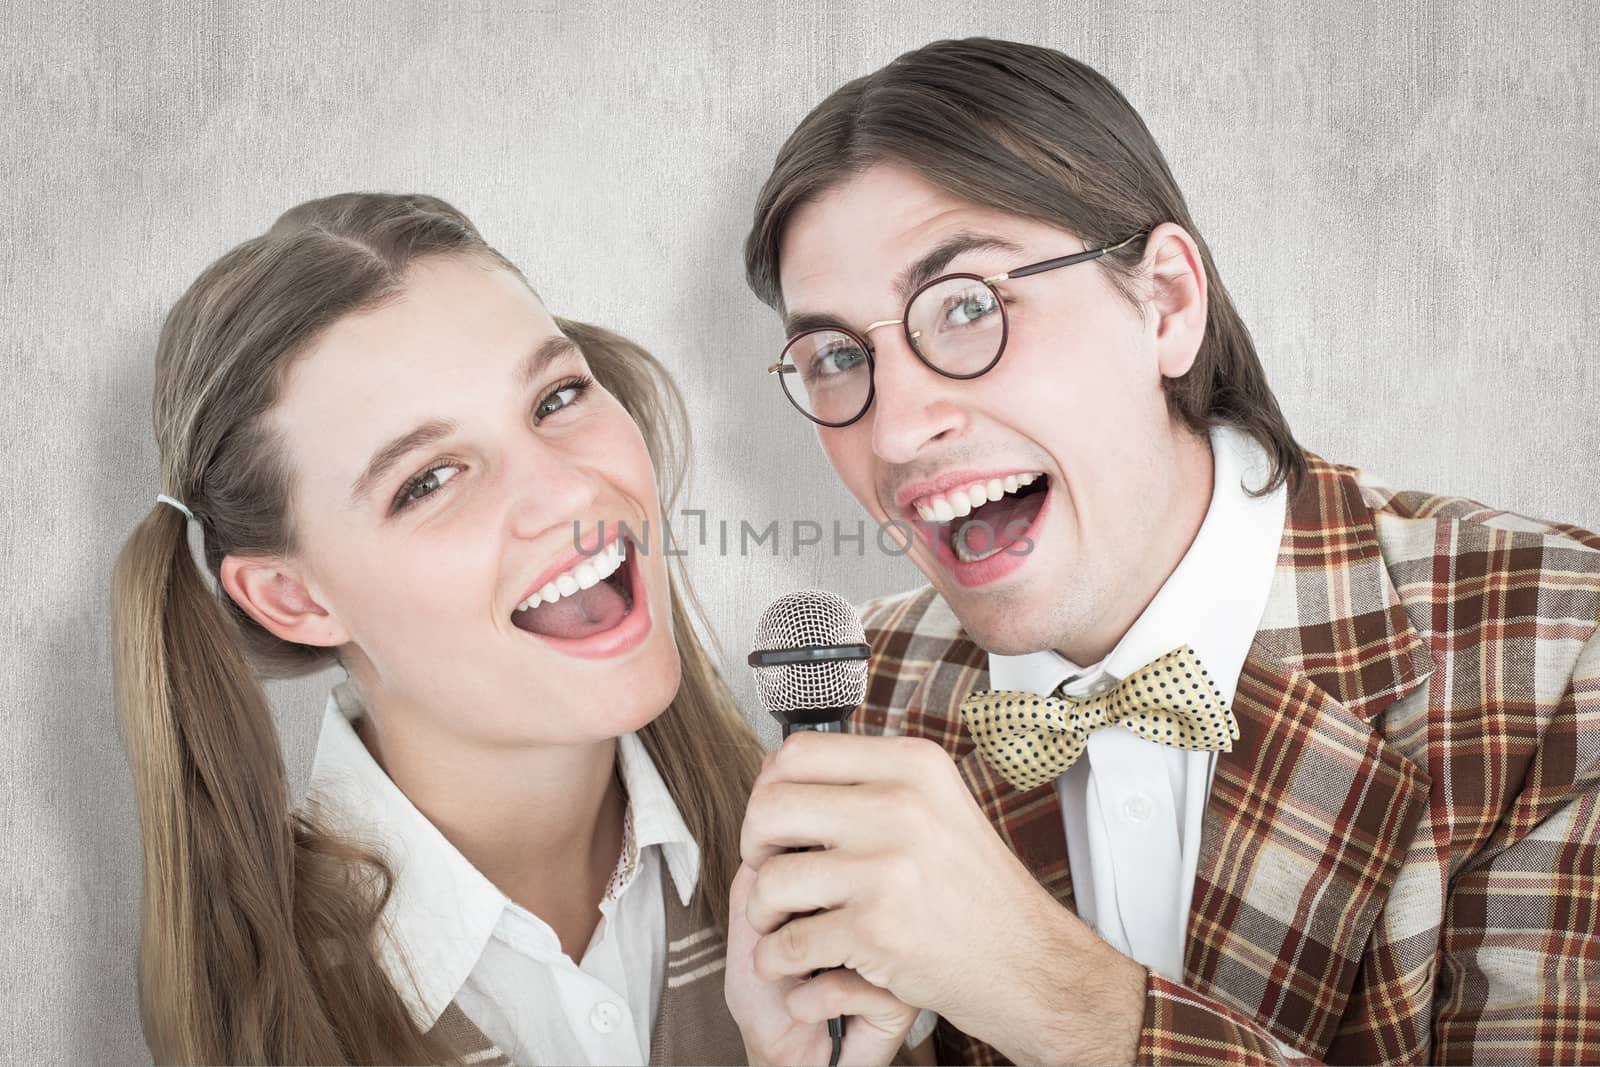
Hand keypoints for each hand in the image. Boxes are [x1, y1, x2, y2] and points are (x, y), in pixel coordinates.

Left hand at [739, 733, 1144, 1064]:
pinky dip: (778, 959)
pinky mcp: (875, 929)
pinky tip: (798, 960)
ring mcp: (886, 868)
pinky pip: (787, 942)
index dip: (768, 787)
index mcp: (913, 765)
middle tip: (768, 869)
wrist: (1027, 962)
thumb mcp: (936, 806)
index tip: (775, 819)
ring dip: (762, 911)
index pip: (798, 751)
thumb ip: (869, 782)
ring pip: (769, 878)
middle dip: (753, 845)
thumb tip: (778, 767)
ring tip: (781, 922)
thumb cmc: (974, 891)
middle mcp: (900, 806)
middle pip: (770, 807)